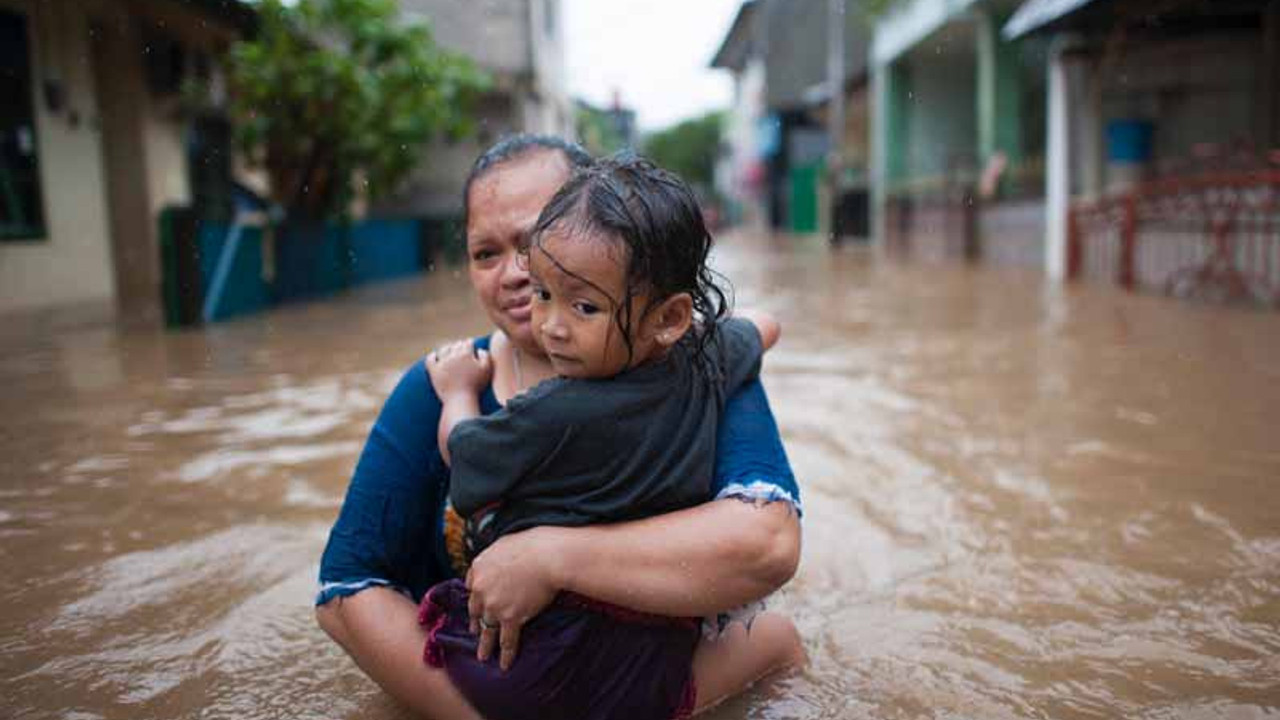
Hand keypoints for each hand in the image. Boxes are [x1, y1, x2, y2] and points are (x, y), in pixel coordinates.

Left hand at [427, 339, 492, 399]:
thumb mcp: (487, 370)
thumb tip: (479, 349)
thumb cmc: (476, 386)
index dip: (470, 343)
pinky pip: (430, 359)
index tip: (471, 345)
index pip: (468, 343)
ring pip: (444, 350)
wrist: (460, 400)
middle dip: (460, 346)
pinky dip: (432, 356)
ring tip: (450, 350)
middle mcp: (453, 356)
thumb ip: (486, 356)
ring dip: (448, 348)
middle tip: (462, 348)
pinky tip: (435, 356)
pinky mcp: (433, 371)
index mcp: (466, 354)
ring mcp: (442, 363)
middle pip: (456, 345)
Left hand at [465, 526, 565, 670]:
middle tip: (475, 631)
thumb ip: (497, 554)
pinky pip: (506, 639)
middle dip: (476, 621)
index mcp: (479, 567)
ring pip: (487, 629)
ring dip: (484, 644)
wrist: (548, 557)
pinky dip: (506, 653)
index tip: (478, 602)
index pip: (471, 584)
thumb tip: (500, 557)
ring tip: (482, 656)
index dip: (476, 594)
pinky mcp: (511, 617)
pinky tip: (504, 664)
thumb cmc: (533, 544)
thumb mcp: (506, 542)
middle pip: (475, 609)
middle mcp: (481, 588)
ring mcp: (495, 605)